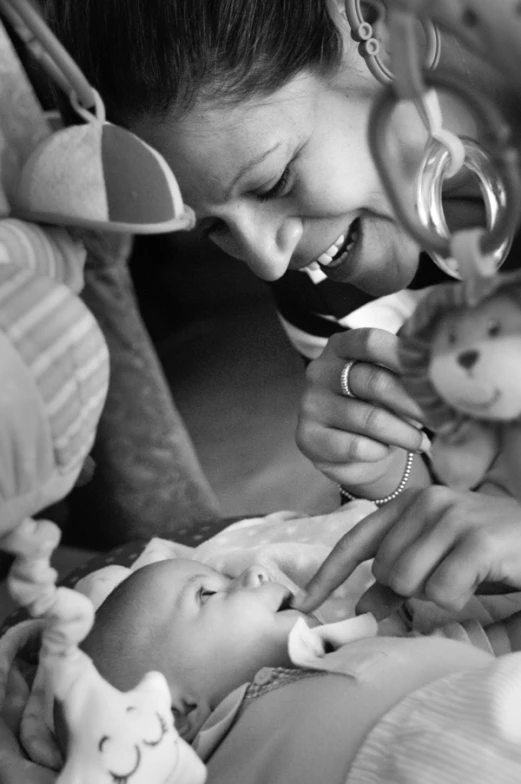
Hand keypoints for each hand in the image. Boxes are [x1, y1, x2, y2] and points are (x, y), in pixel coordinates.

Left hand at [294, 486, 520, 616]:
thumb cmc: (493, 549)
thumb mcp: (439, 559)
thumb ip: (400, 578)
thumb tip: (363, 605)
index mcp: (408, 504)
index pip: (355, 541)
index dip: (326, 575)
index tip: (303, 604)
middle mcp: (424, 503)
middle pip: (384, 573)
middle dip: (411, 590)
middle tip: (449, 577)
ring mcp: (450, 517)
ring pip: (408, 583)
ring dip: (436, 595)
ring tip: (466, 576)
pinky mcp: (475, 540)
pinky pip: (442, 593)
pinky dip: (460, 600)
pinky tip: (483, 579)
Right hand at [296, 328, 429, 488]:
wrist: (350, 449)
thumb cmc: (377, 405)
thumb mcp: (390, 381)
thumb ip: (407, 372)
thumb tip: (440, 372)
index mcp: (340, 347)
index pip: (370, 341)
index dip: (403, 354)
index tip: (432, 369)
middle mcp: (320, 371)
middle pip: (374, 381)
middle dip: (413, 402)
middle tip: (440, 416)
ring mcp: (311, 405)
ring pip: (370, 418)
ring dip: (404, 433)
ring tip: (422, 442)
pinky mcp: (309, 437)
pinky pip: (355, 446)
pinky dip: (380, 451)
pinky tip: (388, 451)